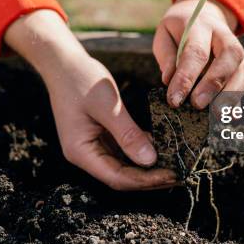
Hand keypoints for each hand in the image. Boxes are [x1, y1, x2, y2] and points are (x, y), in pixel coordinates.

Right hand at [5, 10, 175, 190]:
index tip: (172, 174)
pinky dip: (141, 150)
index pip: (117, 178)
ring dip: (148, 167)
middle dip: (150, 178)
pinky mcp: (100, 136)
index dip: (145, 181)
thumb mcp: (108, 106)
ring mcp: (92, 146)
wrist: (64, 62)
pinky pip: (123, 150)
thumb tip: (150, 161)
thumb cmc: (81, 79)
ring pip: (124, 165)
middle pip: (121, 176)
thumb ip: (128, 134)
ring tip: (175, 164)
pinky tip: (161, 147)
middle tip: (180, 174)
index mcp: (81, 152)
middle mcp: (85, 154)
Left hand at [154, 0, 243, 108]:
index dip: (186, 77)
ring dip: (231, 94)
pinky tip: (230, 115)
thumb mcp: (164, 35)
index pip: (195, 52)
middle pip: (228, 56)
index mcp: (199, 25)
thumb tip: (168, 80)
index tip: (174, 100)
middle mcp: (223, 35)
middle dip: (213, 83)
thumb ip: (166, 56)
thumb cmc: (179, 31)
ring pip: (242, 70)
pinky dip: (238, 99)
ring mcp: (236, 50)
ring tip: (217, 114)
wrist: (203, 15)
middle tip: (197, 105)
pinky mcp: (242, 64)